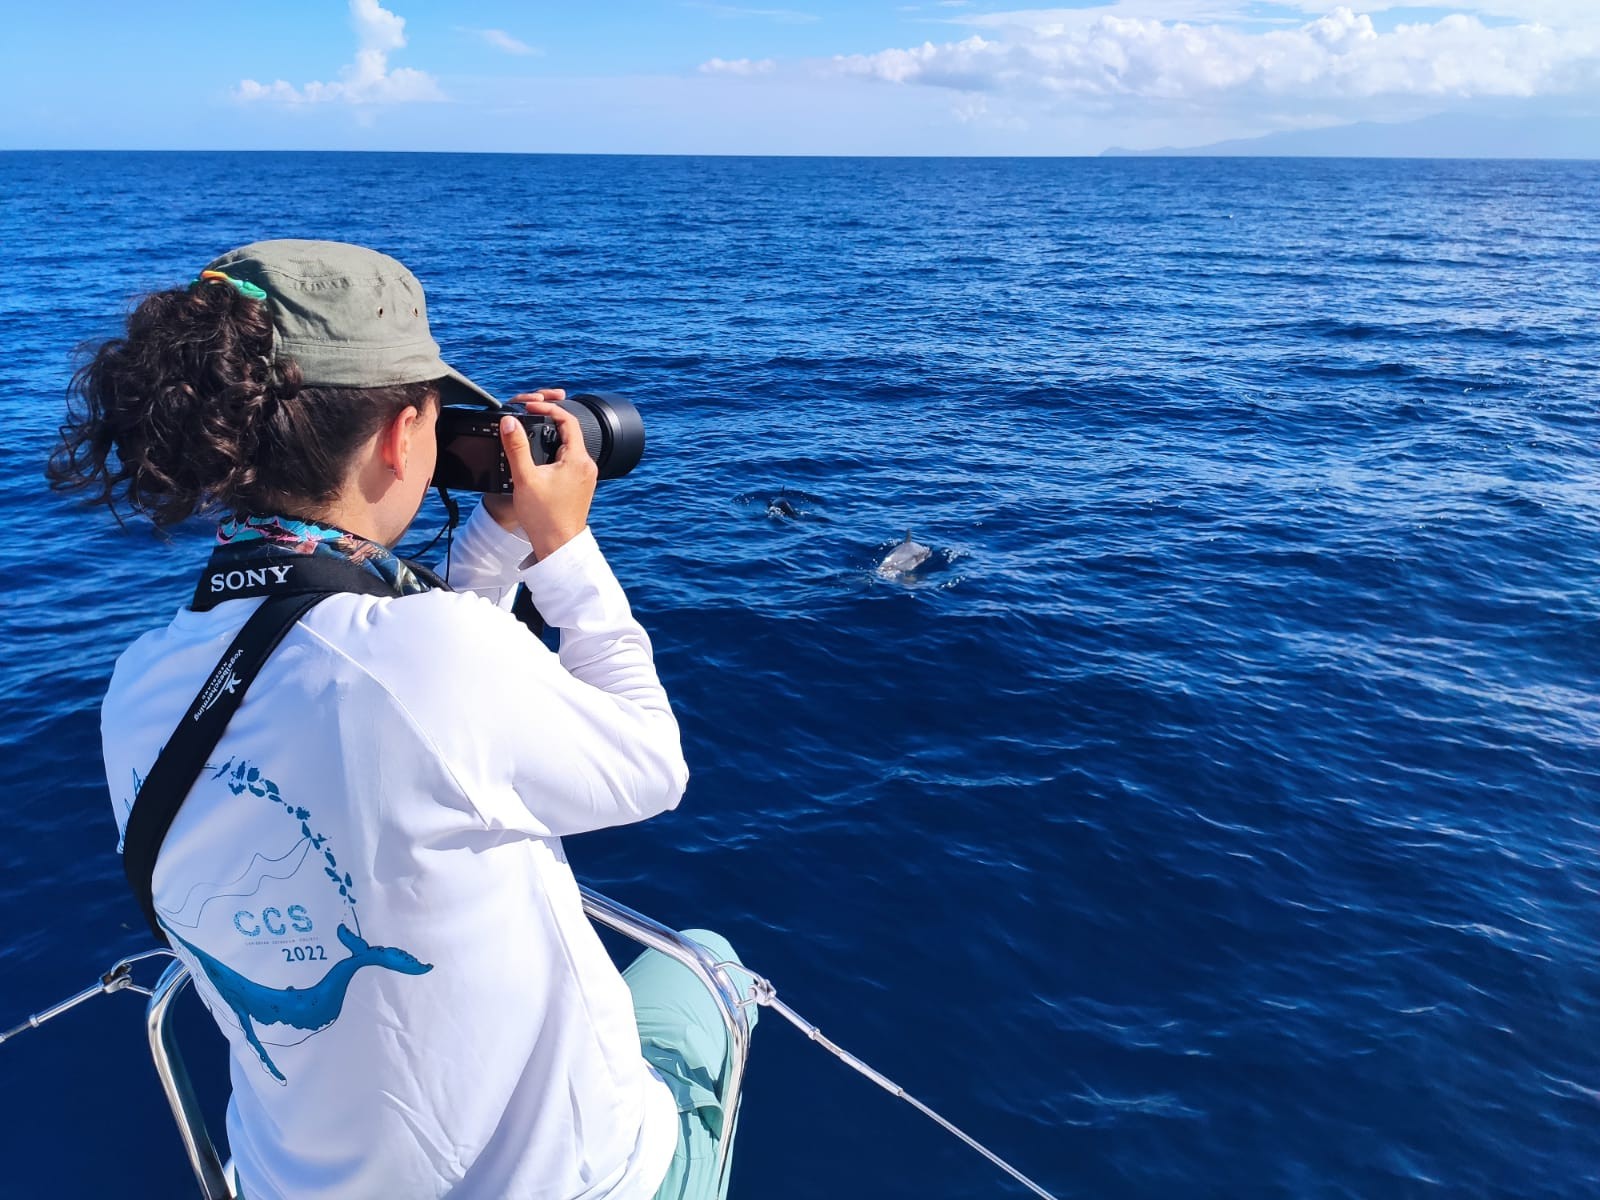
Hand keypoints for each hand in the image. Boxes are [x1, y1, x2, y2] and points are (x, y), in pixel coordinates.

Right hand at [496, 389, 596, 560]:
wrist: (558, 546)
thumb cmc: (544, 517)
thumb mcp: (525, 478)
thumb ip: (517, 447)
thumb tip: (509, 421)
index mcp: (578, 459)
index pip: (568, 420)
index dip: (549, 408)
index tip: (531, 406)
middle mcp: (587, 466)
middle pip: (570, 431)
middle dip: (549, 420)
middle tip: (529, 415)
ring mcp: (586, 476)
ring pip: (569, 446)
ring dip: (551, 437)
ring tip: (531, 433)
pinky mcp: (580, 486)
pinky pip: (569, 460)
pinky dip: (555, 453)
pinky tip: (540, 458)